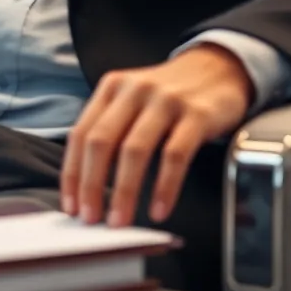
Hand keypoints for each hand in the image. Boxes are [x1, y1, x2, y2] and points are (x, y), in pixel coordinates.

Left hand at [60, 45, 253, 228]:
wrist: (220, 68)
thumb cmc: (170, 95)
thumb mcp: (133, 100)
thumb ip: (112, 129)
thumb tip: (88, 184)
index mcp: (112, 87)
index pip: (81, 133)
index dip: (72, 174)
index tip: (70, 206)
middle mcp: (135, 90)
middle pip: (102, 142)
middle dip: (92, 186)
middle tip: (91, 219)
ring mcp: (166, 100)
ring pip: (135, 150)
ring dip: (124, 191)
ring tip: (120, 221)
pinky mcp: (196, 114)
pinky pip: (175, 155)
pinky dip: (164, 187)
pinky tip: (160, 210)